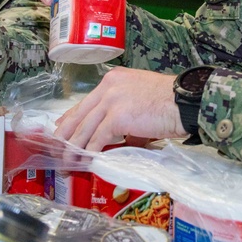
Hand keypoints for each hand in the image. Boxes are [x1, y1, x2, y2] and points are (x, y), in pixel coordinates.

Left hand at [54, 67, 185, 151]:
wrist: (184, 102)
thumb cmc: (170, 103)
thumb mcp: (142, 100)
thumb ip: (126, 117)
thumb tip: (121, 140)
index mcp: (113, 79)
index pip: (86, 101)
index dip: (71, 117)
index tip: (61, 128)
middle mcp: (108, 86)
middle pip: (79, 114)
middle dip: (66, 134)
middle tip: (57, 149)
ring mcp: (111, 101)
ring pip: (85, 128)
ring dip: (74, 147)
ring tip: (68, 161)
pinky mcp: (117, 117)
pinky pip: (97, 139)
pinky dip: (90, 152)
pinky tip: (86, 161)